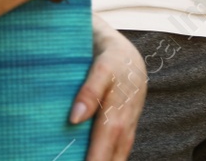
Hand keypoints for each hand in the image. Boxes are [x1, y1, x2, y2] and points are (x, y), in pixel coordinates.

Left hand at [70, 17, 145, 160]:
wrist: (130, 55)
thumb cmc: (114, 61)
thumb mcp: (101, 68)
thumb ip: (89, 93)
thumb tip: (74, 119)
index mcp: (116, 118)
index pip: (100, 154)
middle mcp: (123, 130)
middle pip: (109, 160)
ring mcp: (126, 133)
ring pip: (114, 158)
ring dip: (100, 160)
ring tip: (76, 160)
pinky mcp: (124, 132)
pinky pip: (116, 152)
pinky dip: (105, 156)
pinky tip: (88, 156)